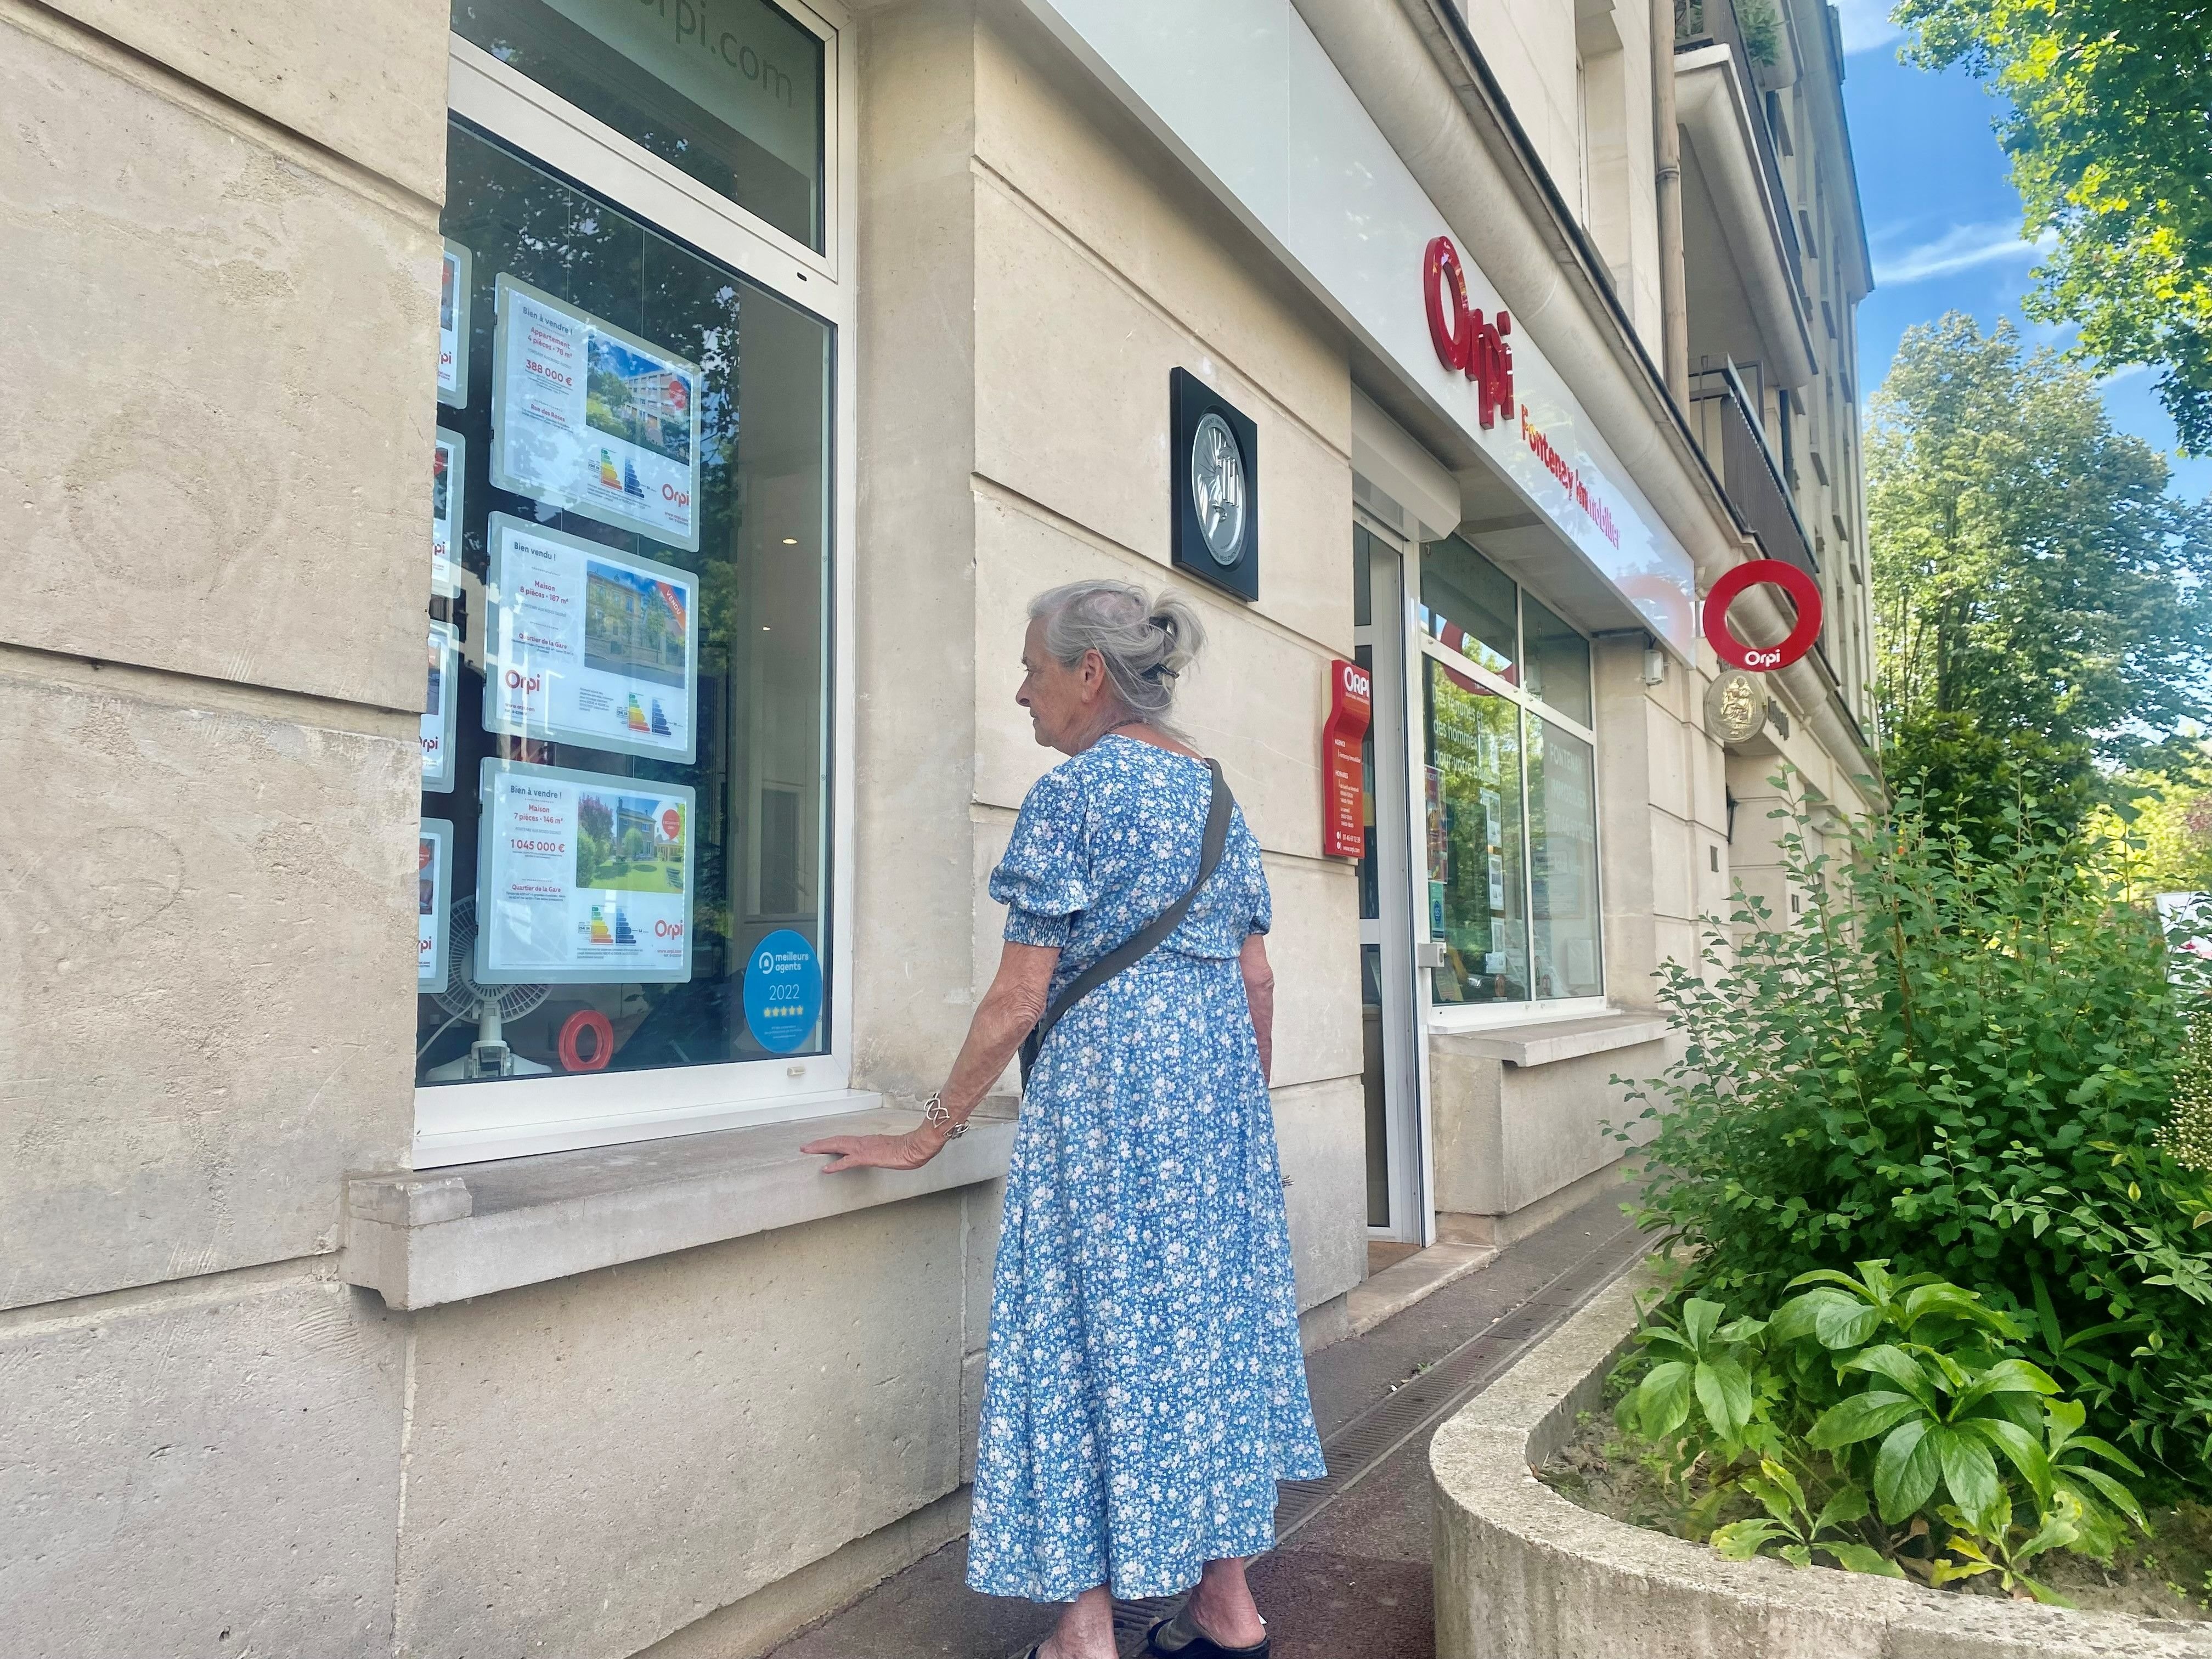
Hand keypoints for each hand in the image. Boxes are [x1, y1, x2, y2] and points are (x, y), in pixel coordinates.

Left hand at [802, 1124, 945, 1172]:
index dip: (831, 1142)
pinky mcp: (867, 1157)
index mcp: (868, 1141)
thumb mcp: (893, 1150)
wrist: (916, 1146)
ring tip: (808, 1150)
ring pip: (838, 1146)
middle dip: (820, 1144)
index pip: (845, 1141)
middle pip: (837, 1141)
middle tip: (805, 1147)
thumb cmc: (909, 1149)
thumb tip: (884, 1153)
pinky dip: (835, 1165)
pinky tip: (826, 1169)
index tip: (820, 1145)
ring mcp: (864, 1148)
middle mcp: (863, 1142)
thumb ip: (884, 1151)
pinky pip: (847, 1161)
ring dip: (822, 1148)